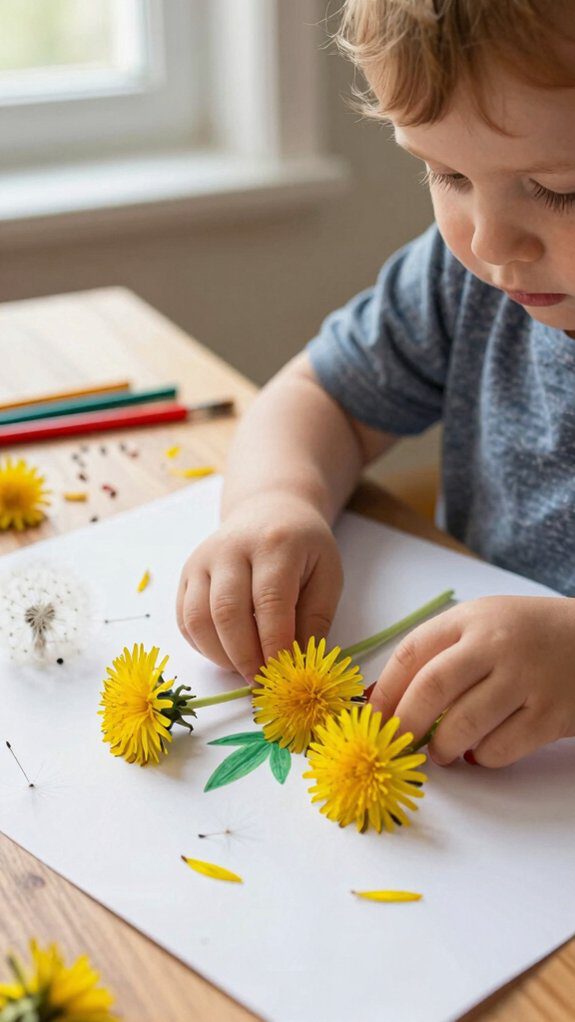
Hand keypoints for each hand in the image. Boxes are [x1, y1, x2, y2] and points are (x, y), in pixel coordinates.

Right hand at [176, 492, 342, 678]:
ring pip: (198, 619)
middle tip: (262, 682)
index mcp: (274, 544)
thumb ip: (315, 618)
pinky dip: (203, 646)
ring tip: (246, 670)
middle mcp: (231, 549)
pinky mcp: (186, 574)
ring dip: (221, 656)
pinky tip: (227, 654)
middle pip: (227, 612)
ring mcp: (202, 560)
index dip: (275, 644)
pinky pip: (185, 620)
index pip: (270, 601)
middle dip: (245, 657)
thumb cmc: (303, 546)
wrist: (268, 509)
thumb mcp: (327, 575)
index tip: (283, 675)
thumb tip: (299, 665)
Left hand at [369, 596, 574, 766]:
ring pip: (464, 724)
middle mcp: (496, 644)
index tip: (372, 716)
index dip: (385, 689)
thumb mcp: (482, 623)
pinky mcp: (551, 714)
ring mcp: (525, 679)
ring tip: (440, 752)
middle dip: (406, 722)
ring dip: (442, 747)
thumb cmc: (525, 634)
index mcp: (471, 618)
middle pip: (433, 687)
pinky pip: (501, 747)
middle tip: (399, 742)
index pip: (412, 651)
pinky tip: (479, 751)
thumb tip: (384, 699)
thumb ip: (439, 652)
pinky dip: (481, 757)